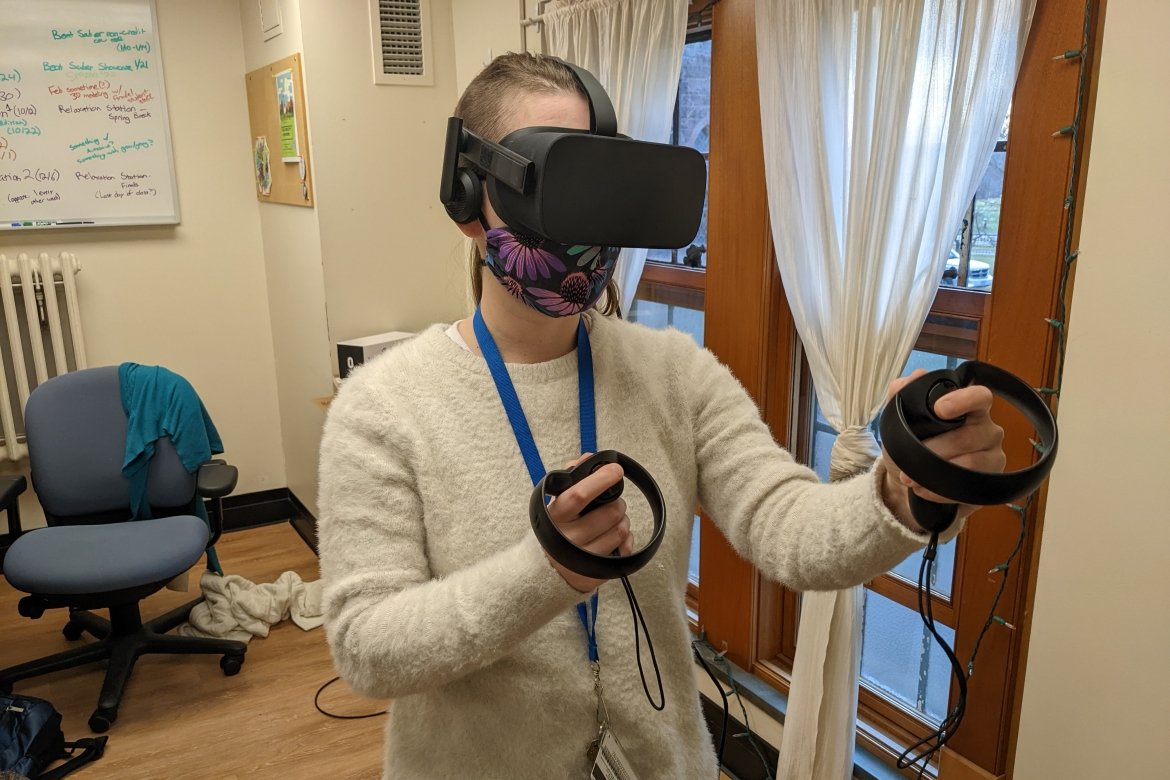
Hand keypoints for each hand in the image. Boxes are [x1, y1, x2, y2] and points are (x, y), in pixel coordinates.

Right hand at [545, 453, 633, 592]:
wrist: (541, 571)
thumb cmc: (553, 531)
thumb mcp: (556, 504)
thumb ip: (572, 478)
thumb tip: (588, 458)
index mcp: (555, 517)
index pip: (579, 494)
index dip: (601, 479)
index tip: (615, 470)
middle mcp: (567, 539)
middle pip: (609, 512)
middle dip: (618, 503)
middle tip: (613, 503)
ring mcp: (581, 559)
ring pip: (620, 530)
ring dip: (622, 521)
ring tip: (612, 521)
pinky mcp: (594, 574)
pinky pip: (624, 550)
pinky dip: (625, 541)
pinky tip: (614, 538)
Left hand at [880, 369, 1005, 530]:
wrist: (908, 480)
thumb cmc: (910, 445)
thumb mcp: (898, 420)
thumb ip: (902, 394)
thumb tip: (916, 375)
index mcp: (969, 409)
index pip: (980, 396)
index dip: (964, 400)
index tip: (939, 409)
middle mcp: (987, 430)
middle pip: (970, 436)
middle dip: (935, 450)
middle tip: (910, 460)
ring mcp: (992, 457)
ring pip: (972, 463)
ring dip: (936, 472)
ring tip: (911, 477)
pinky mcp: (990, 484)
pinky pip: (969, 487)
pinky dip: (940, 490)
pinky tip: (923, 489)